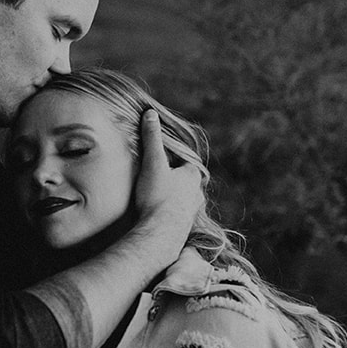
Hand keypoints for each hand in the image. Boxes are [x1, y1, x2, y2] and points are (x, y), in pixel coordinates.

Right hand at [132, 109, 202, 259]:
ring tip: (159, 200)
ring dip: (174, 199)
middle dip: (176, 181)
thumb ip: (152, 139)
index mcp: (192, 177)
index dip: (176, 161)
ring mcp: (191, 213)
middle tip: (161, 180)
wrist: (160, 234)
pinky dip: (170, 215)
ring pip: (185, 201)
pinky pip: (179, 218)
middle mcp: (196, 195)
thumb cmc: (158, 197)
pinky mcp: (184, 229)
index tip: (165, 161)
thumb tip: (150, 114)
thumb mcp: (153, 163)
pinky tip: (159, 218)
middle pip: (187, 183)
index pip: (188, 163)